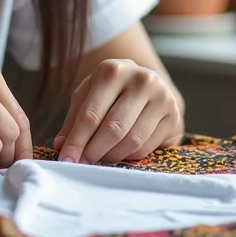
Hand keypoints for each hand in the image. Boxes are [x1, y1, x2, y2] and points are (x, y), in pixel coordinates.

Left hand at [53, 59, 184, 164]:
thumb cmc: (110, 89)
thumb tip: (61, 145)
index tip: (66, 159)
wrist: (145, 82)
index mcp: (112, 70)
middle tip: (81, 165)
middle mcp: (140, 80)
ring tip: (98, 160)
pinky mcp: (173, 116)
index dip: (77, 140)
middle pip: (113, 129)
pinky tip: (119, 153)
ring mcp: (161, 97)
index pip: (91, 113)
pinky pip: (147, 147)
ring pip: (132, 141)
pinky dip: (129, 156)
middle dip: (94, 151)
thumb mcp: (88, 94)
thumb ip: (74, 118)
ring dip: (111, 156)